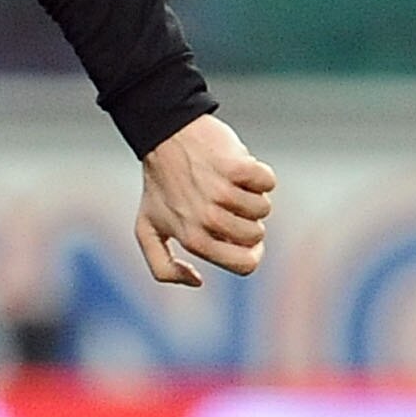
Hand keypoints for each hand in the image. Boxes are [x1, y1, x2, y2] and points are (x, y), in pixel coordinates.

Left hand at [133, 113, 277, 287]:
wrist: (164, 135)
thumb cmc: (159, 186)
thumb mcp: (147, 230)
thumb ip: (163, 267)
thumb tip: (198, 281)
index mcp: (192, 239)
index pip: (244, 264)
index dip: (250, 253)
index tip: (242, 238)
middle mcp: (207, 219)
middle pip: (256, 235)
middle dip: (247, 220)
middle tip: (225, 202)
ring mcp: (222, 192)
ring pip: (264, 208)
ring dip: (252, 195)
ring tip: (227, 183)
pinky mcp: (237, 167)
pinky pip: (268, 181)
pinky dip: (259, 174)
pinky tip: (237, 168)